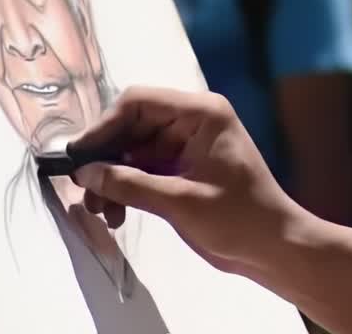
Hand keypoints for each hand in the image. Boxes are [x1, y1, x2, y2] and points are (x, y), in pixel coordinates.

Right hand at [72, 86, 307, 278]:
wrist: (273, 248)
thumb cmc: (238, 219)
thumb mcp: (180, 201)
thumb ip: (130, 184)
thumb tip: (85, 172)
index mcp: (201, 113)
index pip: (137, 103)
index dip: (104, 127)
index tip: (78, 157)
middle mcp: (191, 122)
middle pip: (130, 126)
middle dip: (105, 159)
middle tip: (84, 190)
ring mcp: (185, 145)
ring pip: (131, 151)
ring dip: (112, 179)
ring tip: (101, 211)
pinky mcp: (181, 169)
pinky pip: (141, 170)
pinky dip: (125, 188)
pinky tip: (116, 214)